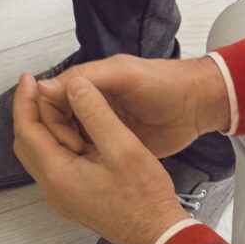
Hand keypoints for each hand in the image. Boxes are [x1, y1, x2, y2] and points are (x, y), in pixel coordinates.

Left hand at [12, 70, 194, 243]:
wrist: (156, 232)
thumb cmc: (144, 199)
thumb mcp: (123, 147)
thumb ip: (96, 113)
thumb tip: (76, 86)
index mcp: (58, 175)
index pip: (27, 130)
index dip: (25, 100)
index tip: (28, 79)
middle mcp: (52, 188)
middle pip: (26, 141)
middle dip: (30, 110)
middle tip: (37, 87)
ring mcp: (60, 195)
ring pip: (39, 152)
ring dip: (44, 125)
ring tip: (59, 103)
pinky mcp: (71, 196)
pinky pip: (53, 163)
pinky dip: (57, 141)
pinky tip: (74, 129)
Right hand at [42, 54, 227, 159]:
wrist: (198, 106)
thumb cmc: (167, 84)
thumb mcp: (125, 75)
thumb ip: (88, 77)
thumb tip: (46, 85)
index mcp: (91, 82)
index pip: (53, 97)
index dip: (49, 114)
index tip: (58, 132)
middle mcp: (94, 103)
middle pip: (58, 119)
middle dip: (57, 134)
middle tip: (73, 150)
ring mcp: (104, 124)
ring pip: (71, 137)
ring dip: (69, 148)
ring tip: (79, 162)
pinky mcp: (116, 144)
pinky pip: (91, 152)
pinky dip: (84, 159)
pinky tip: (88, 168)